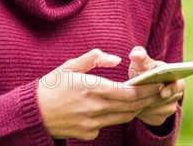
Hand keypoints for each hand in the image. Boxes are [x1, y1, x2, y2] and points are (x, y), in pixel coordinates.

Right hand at [37, 48, 163, 140]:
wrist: (33, 113)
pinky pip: (109, 123)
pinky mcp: (89, 133)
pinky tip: (125, 108)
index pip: (128, 93)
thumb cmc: (52, 85)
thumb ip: (95, 58)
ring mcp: (92, 123)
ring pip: (124, 117)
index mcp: (91, 88)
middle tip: (160, 91)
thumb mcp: (71, 65)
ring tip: (147, 99)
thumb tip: (117, 59)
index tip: (157, 83)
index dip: (146, 89)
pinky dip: (119, 115)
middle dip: (147, 99)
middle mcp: (94, 108)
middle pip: (131, 107)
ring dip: (137, 109)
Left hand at [128, 46, 184, 126]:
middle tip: (141, 98)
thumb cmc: (143, 70)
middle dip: (154, 98)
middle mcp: (176, 94)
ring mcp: (169, 107)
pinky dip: (145, 114)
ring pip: (160, 110)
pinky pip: (154, 118)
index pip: (180, 85)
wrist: (139, 85)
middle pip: (168, 100)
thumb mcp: (141, 62)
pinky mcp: (161, 118)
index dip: (172, 89)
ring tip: (135, 101)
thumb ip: (140, 55)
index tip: (162, 92)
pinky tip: (136, 108)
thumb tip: (135, 54)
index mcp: (176, 78)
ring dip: (148, 106)